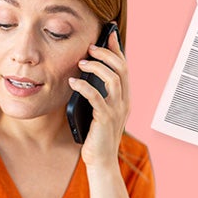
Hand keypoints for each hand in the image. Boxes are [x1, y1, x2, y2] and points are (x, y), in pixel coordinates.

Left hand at [69, 29, 129, 167]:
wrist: (101, 161)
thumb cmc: (97, 136)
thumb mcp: (100, 111)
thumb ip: (99, 95)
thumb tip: (86, 76)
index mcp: (124, 98)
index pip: (124, 67)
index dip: (117, 50)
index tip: (109, 35)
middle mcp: (124, 102)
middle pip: (121, 69)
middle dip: (106, 54)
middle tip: (90, 47)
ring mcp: (117, 111)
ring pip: (113, 80)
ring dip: (96, 68)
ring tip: (81, 63)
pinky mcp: (105, 119)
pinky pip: (96, 98)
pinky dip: (84, 87)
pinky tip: (73, 82)